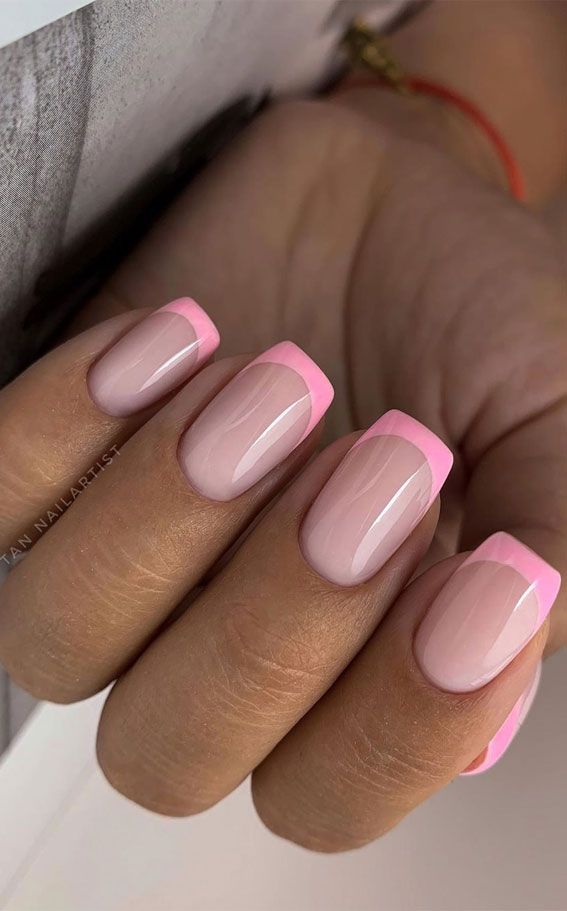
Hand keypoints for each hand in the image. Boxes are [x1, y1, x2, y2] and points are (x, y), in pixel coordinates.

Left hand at [0, 307, 551, 852]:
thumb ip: (554, 542)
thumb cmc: (481, 318)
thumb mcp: (557, 427)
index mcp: (355, 671)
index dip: (393, 723)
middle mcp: (223, 639)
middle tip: (377, 459)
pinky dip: (69, 423)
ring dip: (164, 518)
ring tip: (278, 382)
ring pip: (55, 641)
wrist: (393, 202)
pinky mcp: (61, 449)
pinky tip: (178, 341)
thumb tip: (506, 628)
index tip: (485, 573)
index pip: (325, 794)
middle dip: (270, 625)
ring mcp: (131, 553)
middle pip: (164, 754)